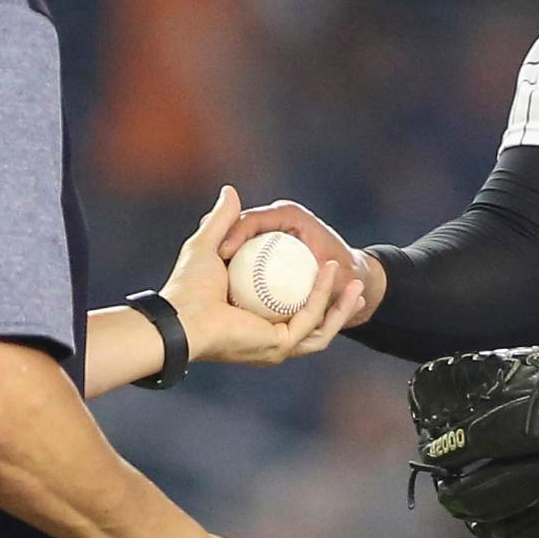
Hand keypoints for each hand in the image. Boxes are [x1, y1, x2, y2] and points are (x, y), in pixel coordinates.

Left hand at [166, 188, 365, 366]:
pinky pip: (311, 318)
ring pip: (321, 327)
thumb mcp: (209, 244)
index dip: (317, 291)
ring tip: (358, 283)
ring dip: (342, 306)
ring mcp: (276, 347)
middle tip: (356, 282)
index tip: (331, 267)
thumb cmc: (187, 285)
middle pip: (316, 323)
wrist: (180, 315)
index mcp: (257, 324)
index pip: (294, 309)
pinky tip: (332, 272)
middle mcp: (268, 340)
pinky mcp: (279, 345)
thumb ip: (223, 219)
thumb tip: (231, 190)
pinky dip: (325, 297)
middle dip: (341, 306)